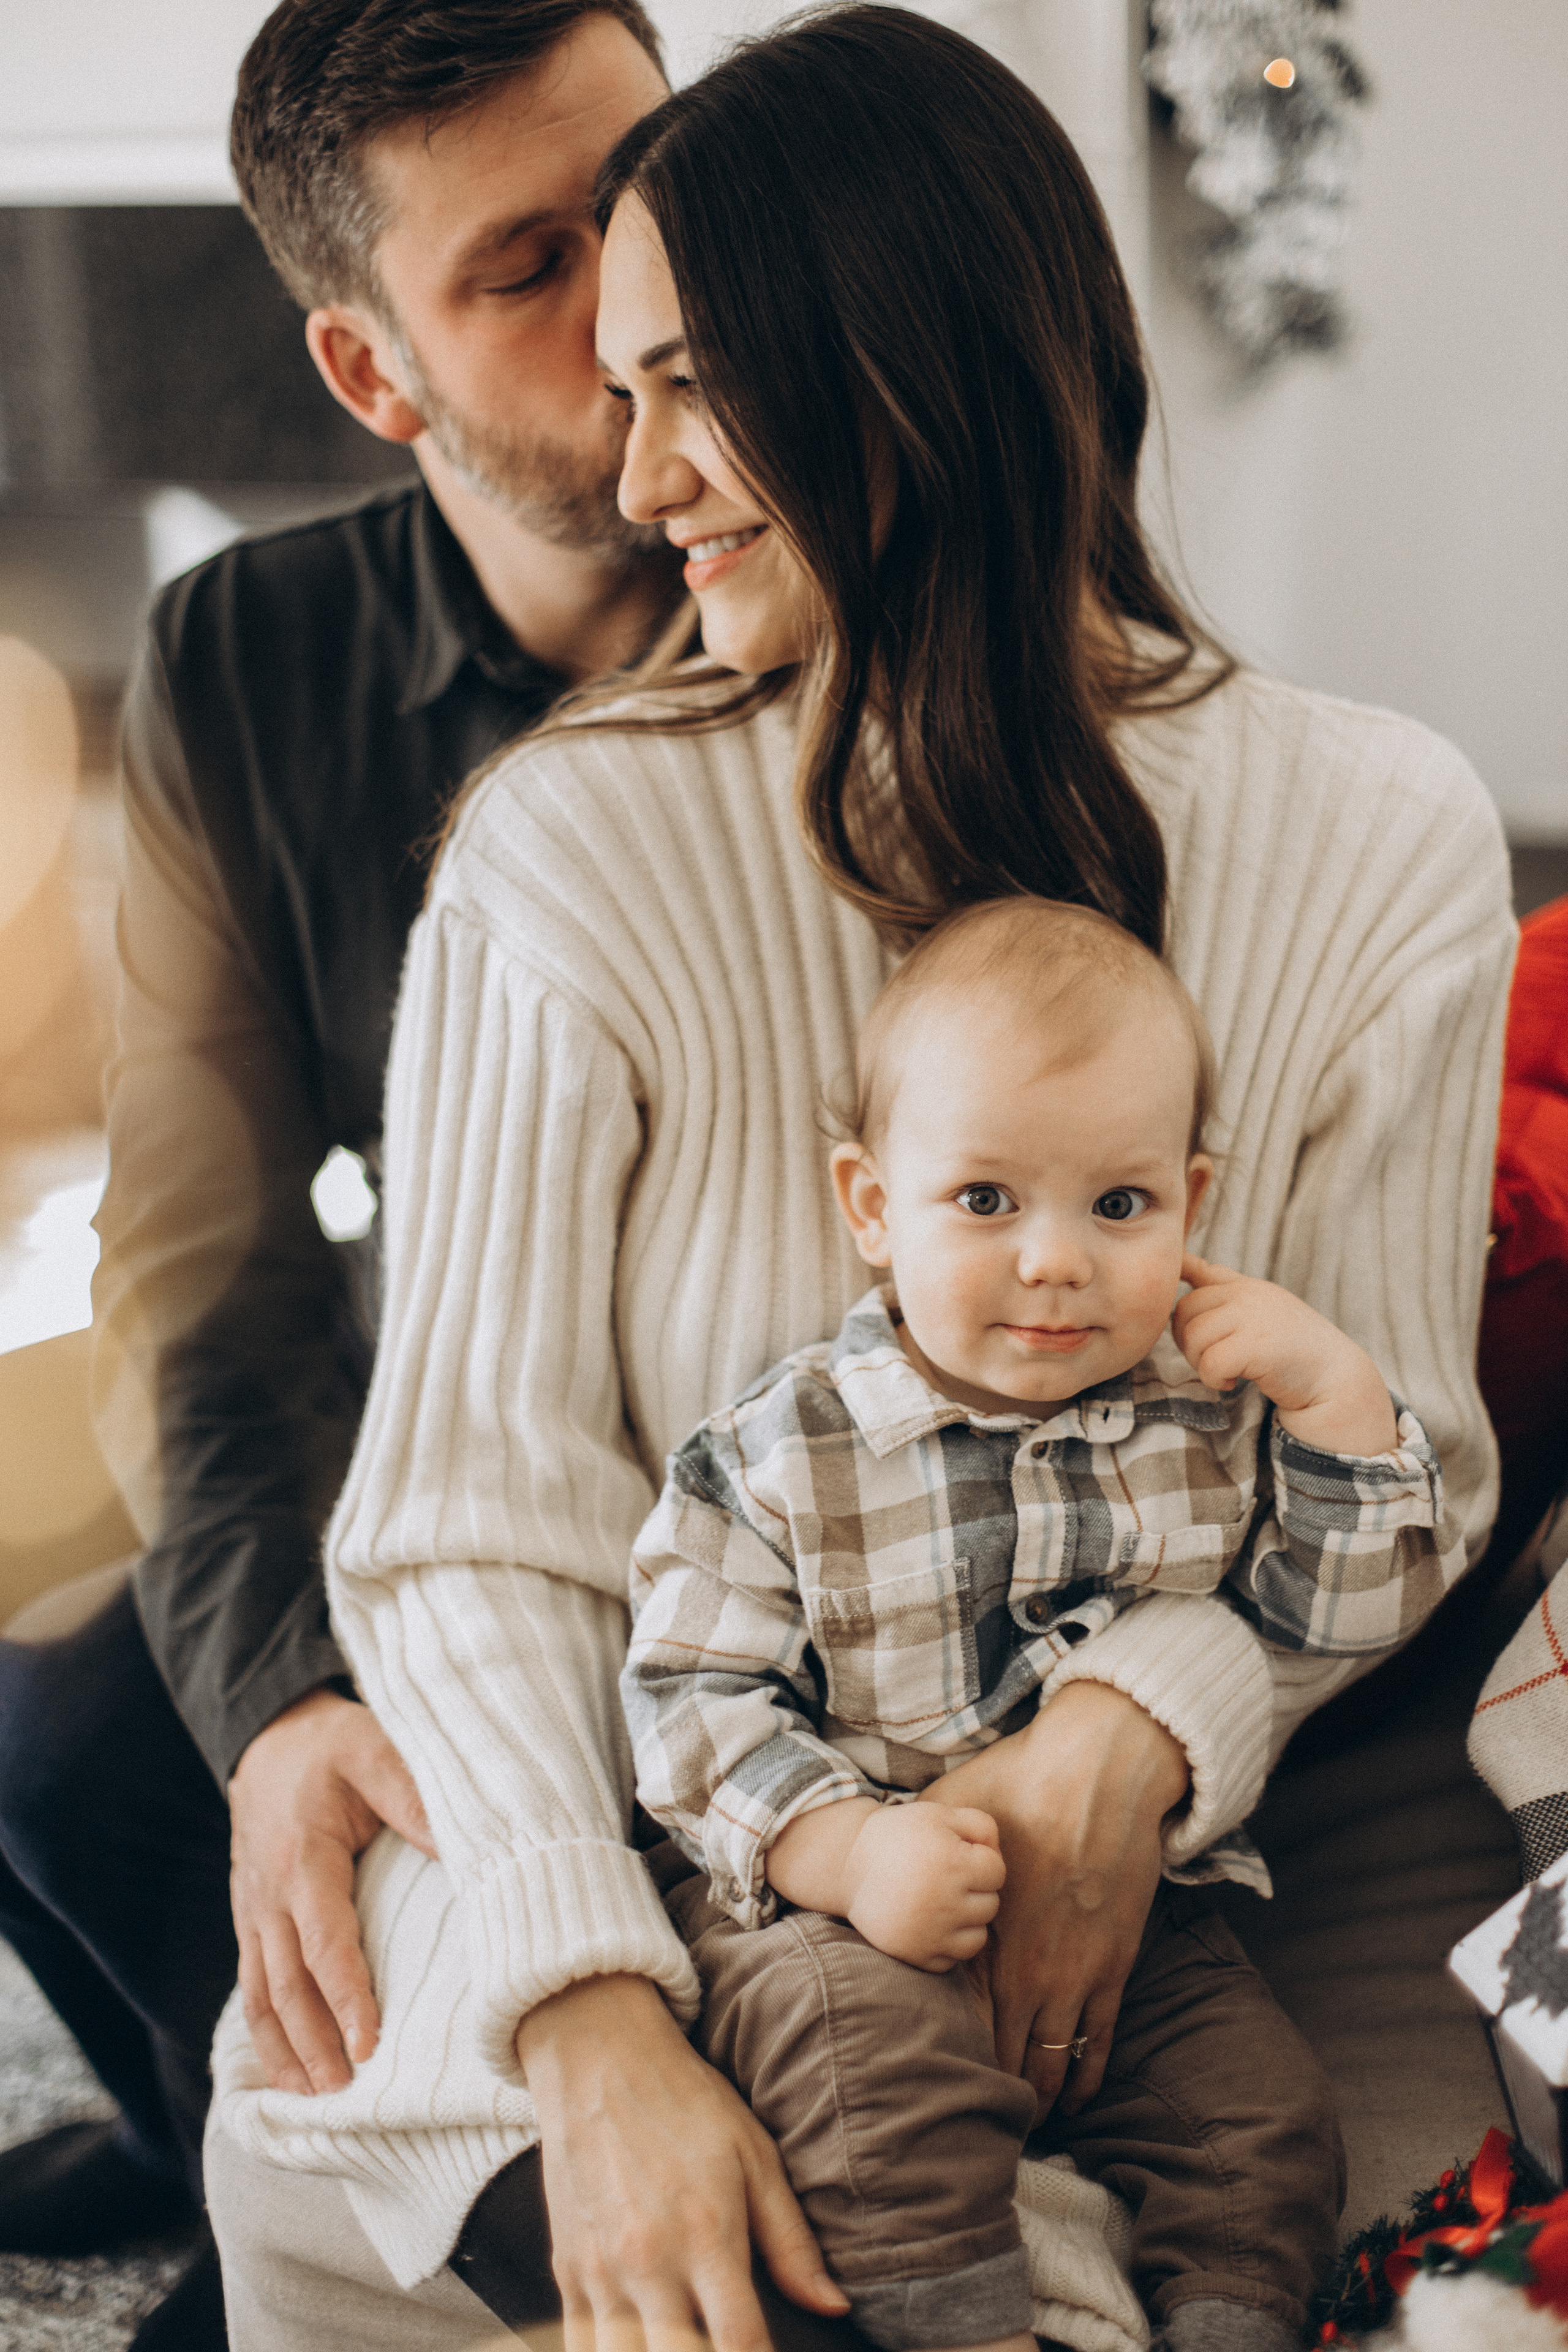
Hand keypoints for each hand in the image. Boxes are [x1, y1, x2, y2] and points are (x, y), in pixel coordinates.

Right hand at [229, 1686, 436, 2094]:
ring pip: (263, 1997)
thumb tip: (463, 1849)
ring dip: (287, 2052)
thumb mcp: (374, 1751)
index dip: (347, 1996)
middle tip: (349, 2092)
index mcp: (302, 1861)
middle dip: (316, 2043)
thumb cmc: (331, 1745)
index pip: (325, 1942)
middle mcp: (269, 1897)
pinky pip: (252, 1985)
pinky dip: (265, 2035)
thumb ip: (414, 1798)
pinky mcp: (251, 1920)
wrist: (270, 1735)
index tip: (370, 2043)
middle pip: (289, 1985)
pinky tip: (286, 2072)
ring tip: (317, 2099)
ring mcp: (253, 1913)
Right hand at [517, 1973, 848, 2351]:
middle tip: (726, 2344)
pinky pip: (580, 2345)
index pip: (741, 2345)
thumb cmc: (685, 2100)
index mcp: (707, 2236)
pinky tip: (638, 2345)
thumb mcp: (755, 2156)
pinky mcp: (566, 2271)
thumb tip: (834, 2307)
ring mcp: (601, 2272)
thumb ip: (792, 2240)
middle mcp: (649, 2264)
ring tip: (685, 2344)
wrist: (597, 2055)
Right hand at [844, 1802, 1003, 1970]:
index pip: (997, 1872)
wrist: (848, 1865)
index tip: (959, 1855)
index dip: (982, 1860)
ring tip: (943, 1902)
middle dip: (976, 1890)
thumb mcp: (938, 1813)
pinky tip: (931, 1923)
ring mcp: (929, 1933)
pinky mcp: (915, 1955)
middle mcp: (944, 1901)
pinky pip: (952, 1960)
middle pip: (990, 1904)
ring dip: (968, 1921)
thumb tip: (999, 1854)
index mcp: (952, 1862)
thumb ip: (980, 1825)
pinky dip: (947, 1945)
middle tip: (948, 1877)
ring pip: (978, 1938)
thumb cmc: (900, 1835)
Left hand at [920, 1682, 1186, 2122]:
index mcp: (984, 1938)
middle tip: (976, 2114)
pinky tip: (1075, 2098)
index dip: (944, 2056)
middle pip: (1005, 2057)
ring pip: (1052, 2063)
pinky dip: (1084, 2075)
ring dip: (1039, 2097)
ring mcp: (1076, 1974)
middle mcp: (1028, 1970)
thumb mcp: (951, 1806)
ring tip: (1026, 2122)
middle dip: (991, 2091)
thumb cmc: (1020, 1780)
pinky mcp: (1115, 1968)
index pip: (960, 2021)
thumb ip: (922, 1837)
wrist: (1099, 1772)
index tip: (932, 2078)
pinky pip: (1098, 2042)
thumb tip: (886, 1838)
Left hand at [1174, 1253, 1397, 1455]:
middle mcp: (1248, 1295)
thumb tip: (1187, 1265)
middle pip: (1185, 1310)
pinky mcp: (1255, 1345)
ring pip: (1193, 1336)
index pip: (1204, 1272)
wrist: (1336, 1379)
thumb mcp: (1264, 1311)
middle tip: (1211, 1360)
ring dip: (1200, 1363)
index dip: (1181, 1273)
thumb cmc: (1297, 1351)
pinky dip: (1214, 1379)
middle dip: (1187, 1340)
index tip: (1178, 1279)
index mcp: (1249, 1288)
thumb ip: (1230, 1294)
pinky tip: (1233, 1382)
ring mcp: (1252, 1317)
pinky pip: (1210, 1362)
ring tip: (1226, 1372)